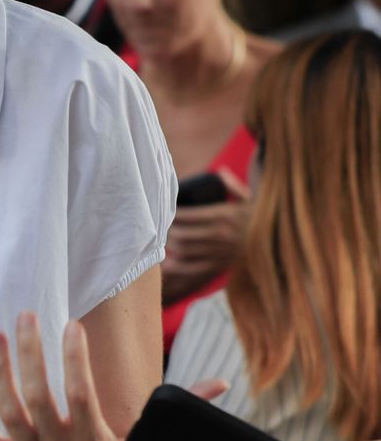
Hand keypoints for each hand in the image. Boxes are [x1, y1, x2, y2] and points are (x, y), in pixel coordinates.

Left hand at [163, 170, 250, 301]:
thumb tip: (220, 171)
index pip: (188, 215)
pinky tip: (169, 262)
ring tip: (161, 240)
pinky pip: (194, 268)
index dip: (171, 214)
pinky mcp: (222, 266)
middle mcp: (222, 235)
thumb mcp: (251, 200)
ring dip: (170, 246)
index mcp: (225, 216)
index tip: (163, 211)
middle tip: (157, 226)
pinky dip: (179, 266)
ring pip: (186, 251)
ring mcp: (221, 252)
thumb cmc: (262, 220)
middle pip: (183, 234)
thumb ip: (233, 186)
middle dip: (167, 231)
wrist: (282, 246)